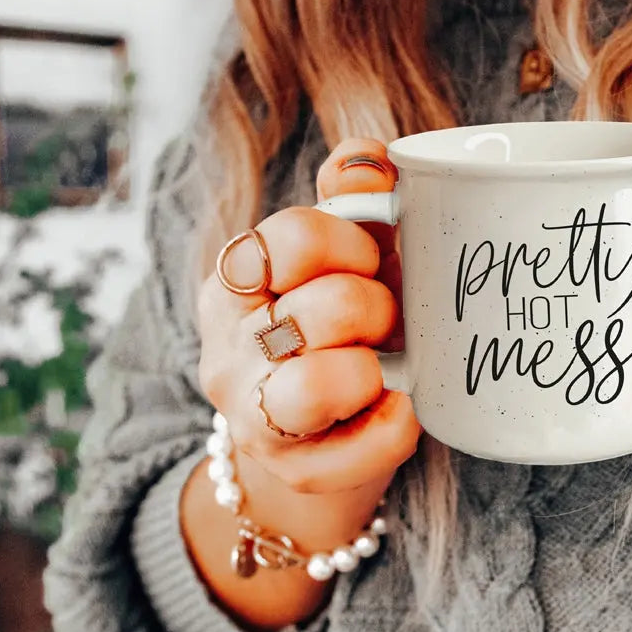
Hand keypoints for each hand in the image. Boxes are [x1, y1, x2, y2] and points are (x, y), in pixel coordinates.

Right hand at [197, 137, 420, 496]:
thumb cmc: (342, 325)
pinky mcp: (299, 471)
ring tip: (383, 365)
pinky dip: (402, 421)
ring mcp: (256, 418)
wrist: (328, 430)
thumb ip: (351, 195)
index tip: (367, 258)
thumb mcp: (343, 252)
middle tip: (384, 319)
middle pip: (320, 311)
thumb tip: (370, 160)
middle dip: (374, 309)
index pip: (287, 241)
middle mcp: (229, 351)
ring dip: (373, 367)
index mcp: (235, 283)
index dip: (347, 244)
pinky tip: (399, 406)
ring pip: (318, 384)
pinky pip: (375, 440)